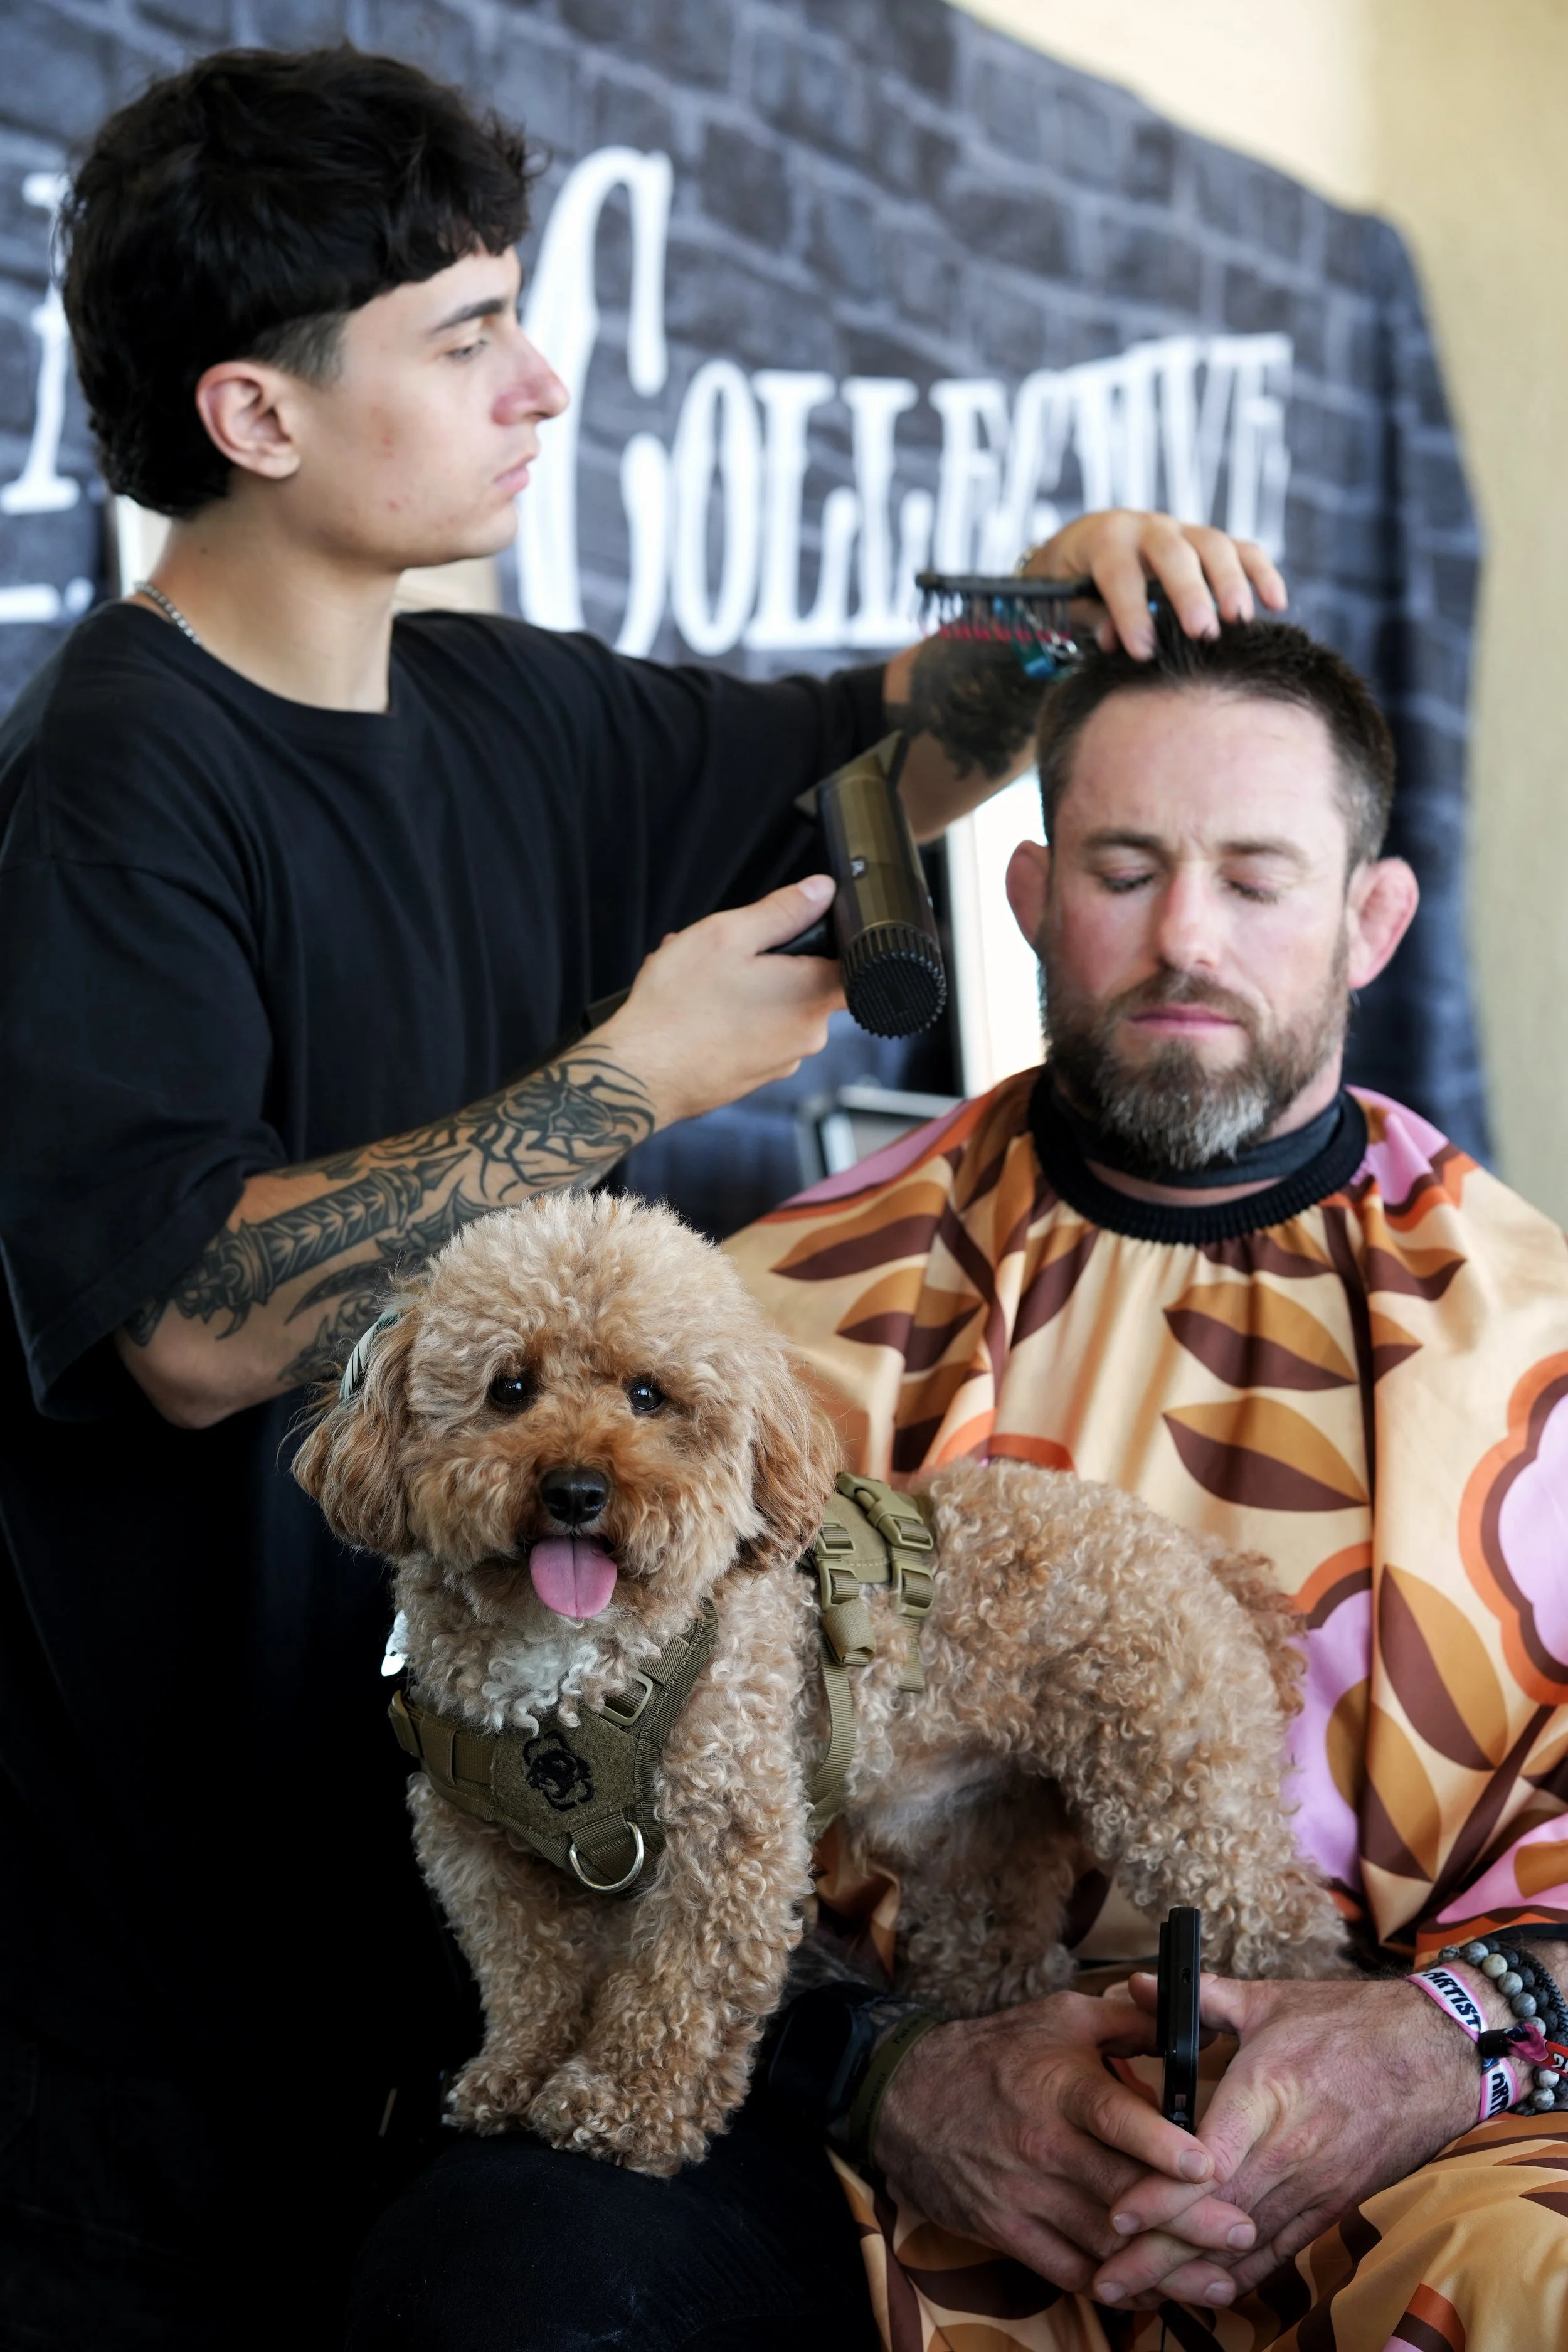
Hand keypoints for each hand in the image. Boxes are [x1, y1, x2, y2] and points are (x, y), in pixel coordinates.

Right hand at [594, 876, 844, 1128]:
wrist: (639, 1075)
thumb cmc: (679, 1008)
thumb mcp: (727, 935)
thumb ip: (782, 910)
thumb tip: (821, 891)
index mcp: (813, 996)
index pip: (854, 964)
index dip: (830, 941)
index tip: (801, 932)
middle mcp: (806, 1036)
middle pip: (804, 982)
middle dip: (764, 960)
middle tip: (721, 951)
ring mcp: (780, 1062)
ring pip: (771, 1006)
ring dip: (739, 986)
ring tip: (694, 977)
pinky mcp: (753, 1077)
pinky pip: (751, 1034)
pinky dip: (728, 1015)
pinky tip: (693, 1006)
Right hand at [872, 1991, 1256, 2299]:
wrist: (907, 2098)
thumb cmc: (994, 2052)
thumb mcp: (1059, 2018)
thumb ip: (1129, 2022)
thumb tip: (1195, 2022)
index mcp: (1060, 2087)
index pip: (1113, 2118)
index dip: (1161, 2144)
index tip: (1209, 2165)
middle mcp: (1044, 2146)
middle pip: (1123, 2194)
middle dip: (1188, 2222)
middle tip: (1245, 2234)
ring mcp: (1025, 2195)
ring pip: (1105, 2244)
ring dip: (1166, 2268)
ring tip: (1221, 2282)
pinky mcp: (1009, 2231)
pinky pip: (1070, 2271)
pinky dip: (1116, 2286)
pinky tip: (1157, 2292)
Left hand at [1025, 512, 1287, 659]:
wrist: (1085, 545)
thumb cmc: (1075, 582)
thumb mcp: (1069, 600)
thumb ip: (1093, 617)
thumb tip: (1114, 641)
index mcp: (1105, 540)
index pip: (1119, 572)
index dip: (1131, 611)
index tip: (1144, 651)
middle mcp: (1147, 527)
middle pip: (1173, 551)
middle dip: (1190, 592)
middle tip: (1202, 633)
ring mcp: (1182, 530)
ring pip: (1213, 544)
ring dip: (1230, 582)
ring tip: (1239, 621)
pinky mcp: (1208, 542)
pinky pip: (1242, 549)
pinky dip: (1262, 573)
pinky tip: (1277, 604)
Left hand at [1090, 1973, 1480, 2309]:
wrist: (1435, 2055)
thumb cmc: (1347, 2022)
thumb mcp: (1269, 2000)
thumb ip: (1199, 1999)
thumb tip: (1135, 1985)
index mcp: (1267, 2092)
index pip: (1206, 2160)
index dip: (1161, 2195)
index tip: (1116, 2217)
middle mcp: (1290, 2149)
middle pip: (1216, 2215)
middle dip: (1158, 2254)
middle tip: (1106, 2282)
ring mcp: (1316, 2185)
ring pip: (1245, 2243)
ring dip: (1191, 2275)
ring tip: (1139, 2296)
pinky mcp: (1335, 2205)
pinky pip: (1282, 2251)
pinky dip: (1241, 2275)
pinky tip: (1205, 2291)